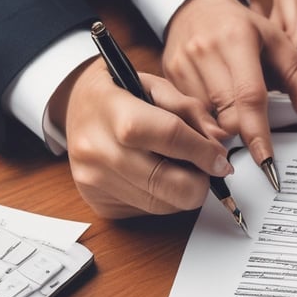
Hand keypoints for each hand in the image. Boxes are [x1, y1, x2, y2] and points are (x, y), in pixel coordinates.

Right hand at [56, 57, 233, 217]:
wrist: (75, 109)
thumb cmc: (119, 95)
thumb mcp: (155, 85)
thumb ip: (190, 110)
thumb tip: (219, 141)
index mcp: (112, 110)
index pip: (169, 136)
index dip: (204, 151)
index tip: (221, 159)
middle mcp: (97, 149)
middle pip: (168, 182)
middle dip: (200, 180)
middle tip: (204, 167)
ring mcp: (94, 181)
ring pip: (163, 204)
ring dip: (183, 190)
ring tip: (177, 167)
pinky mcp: (100, 204)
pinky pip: (149, 211)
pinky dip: (164, 198)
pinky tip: (156, 176)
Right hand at [162, 0, 296, 166]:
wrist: (196, 6)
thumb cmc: (240, 26)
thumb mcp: (276, 41)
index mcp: (237, 41)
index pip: (249, 97)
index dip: (257, 133)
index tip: (266, 160)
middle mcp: (205, 53)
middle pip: (226, 115)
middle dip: (242, 131)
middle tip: (252, 133)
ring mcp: (182, 65)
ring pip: (205, 119)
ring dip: (221, 128)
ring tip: (231, 115)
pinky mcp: (167, 76)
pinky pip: (188, 114)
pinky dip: (204, 120)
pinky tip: (213, 109)